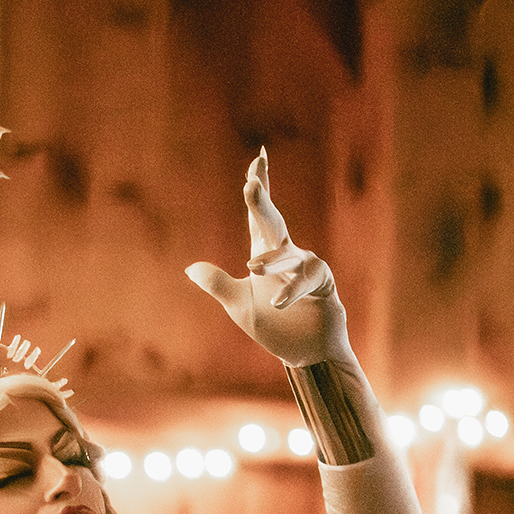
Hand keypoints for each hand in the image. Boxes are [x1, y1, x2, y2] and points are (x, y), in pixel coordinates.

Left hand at [186, 149, 352, 368]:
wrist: (303, 355)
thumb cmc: (273, 326)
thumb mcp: (239, 306)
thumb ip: (218, 285)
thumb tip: (189, 268)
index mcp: (265, 254)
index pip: (259, 217)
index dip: (260, 187)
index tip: (258, 158)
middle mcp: (287, 255)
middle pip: (273, 224)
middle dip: (262, 204)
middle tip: (251, 184)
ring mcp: (306, 268)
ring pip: (289, 256)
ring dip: (272, 260)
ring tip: (252, 267)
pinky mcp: (323, 285)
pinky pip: (307, 280)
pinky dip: (290, 290)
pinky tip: (277, 302)